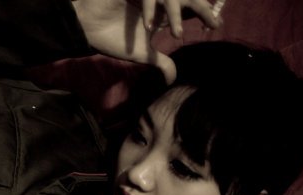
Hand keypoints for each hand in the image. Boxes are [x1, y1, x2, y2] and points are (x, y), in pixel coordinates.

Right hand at [72, 0, 221, 82]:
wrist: (88, 31)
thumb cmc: (113, 38)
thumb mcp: (142, 53)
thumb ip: (161, 62)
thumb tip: (172, 79)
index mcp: (162, 9)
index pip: (189, 6)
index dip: (204, 13)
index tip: (214, 27)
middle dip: (202, 8)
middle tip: (213, 23)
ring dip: (175, 13)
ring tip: (178, 33)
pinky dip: (150, 8)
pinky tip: (150, 26)